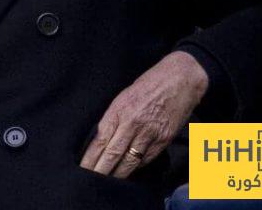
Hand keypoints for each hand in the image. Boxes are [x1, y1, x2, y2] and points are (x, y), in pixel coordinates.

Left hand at [80, 51, 208, 178]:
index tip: (82, 168)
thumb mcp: (125, 96)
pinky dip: (136, 167)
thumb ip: (114, 116)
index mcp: (119, 109)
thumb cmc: (149, 84)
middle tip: (89, 181)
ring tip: (106, 182)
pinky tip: (128, 173)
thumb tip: (101, 137)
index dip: (90, 156)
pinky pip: (146, 159)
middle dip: (100, 170)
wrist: (179, 79)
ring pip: (129, 161)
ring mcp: (149, 133)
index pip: (101, 139)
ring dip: (117, 174)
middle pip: (113, 153)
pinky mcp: (163, 140)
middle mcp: (133, 122)